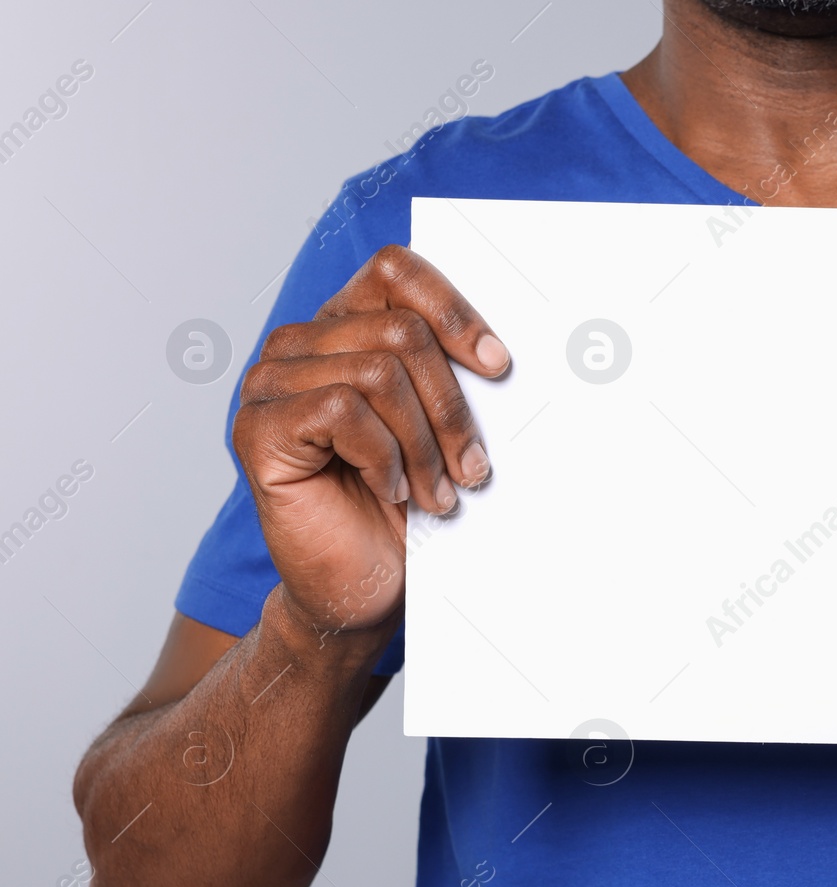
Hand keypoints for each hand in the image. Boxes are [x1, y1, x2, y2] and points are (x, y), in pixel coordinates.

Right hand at [233, 245, 507, 638]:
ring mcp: (268, 384)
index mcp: (342, 328)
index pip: (394, 270)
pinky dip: (384, 457)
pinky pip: (342, 411)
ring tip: (439, 491)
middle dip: (452, 406)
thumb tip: (501, 352)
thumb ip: (448, 376)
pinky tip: (392, 490)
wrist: (360, 589)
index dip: (453, 309)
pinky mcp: (257, 428)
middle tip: (474, 466)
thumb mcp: (437, 430)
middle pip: (400, 331)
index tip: (497, 365)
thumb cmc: (400, 510)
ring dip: (425, 443)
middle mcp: (299, 345)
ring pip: (379, 372)